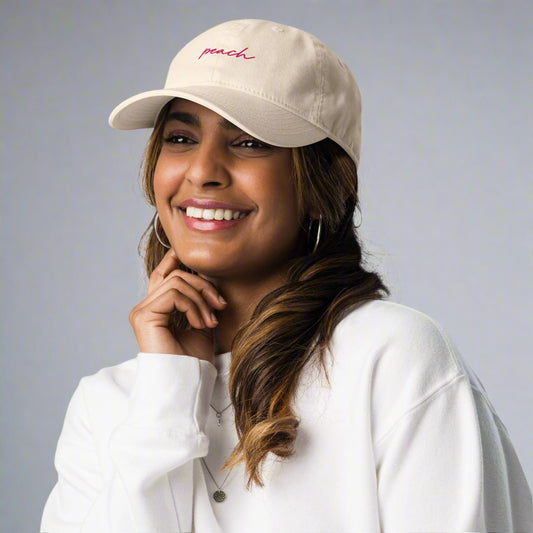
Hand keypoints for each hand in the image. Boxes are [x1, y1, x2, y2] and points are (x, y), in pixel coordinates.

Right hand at [129, 248, 226, 362]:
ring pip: (178, 282)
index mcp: (158, 309)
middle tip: (221, 306)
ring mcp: (142, 311)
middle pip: (177, 276)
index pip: (163, 276)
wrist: (187, 383)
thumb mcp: (202, 323)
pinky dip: (193, 306)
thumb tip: (207, 279)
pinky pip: (174, 294)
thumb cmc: (194, 360)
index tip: (182, 249)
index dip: (173, 260)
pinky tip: (200, 324)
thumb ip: (200, 302)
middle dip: (204, 286)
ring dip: (201, 300)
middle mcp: (146, 307)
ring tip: (209, 322)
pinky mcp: (143, 315)